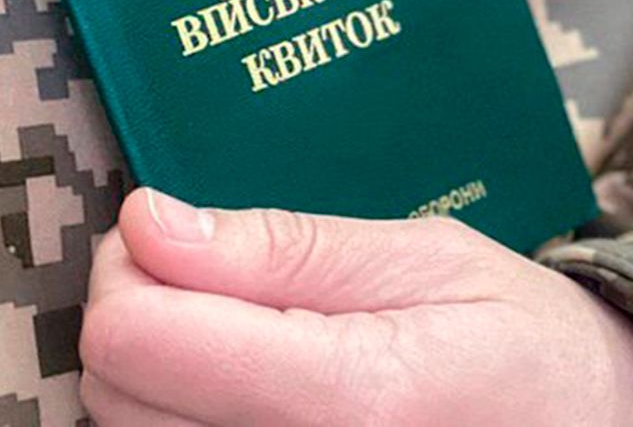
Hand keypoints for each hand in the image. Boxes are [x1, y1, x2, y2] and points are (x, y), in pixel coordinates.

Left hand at [80, 188, 632, 425]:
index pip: (138, 339)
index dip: (132, 265)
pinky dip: (180, 414)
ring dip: (153, 367)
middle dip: (138, 311)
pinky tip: (236, 385)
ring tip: (232, 328)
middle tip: (207, 272)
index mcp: (349, 397)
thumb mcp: (424, 259)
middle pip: (113, 392)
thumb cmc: (519, 340)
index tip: (170, 230)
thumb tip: (152, 225)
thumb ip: (284, 250)